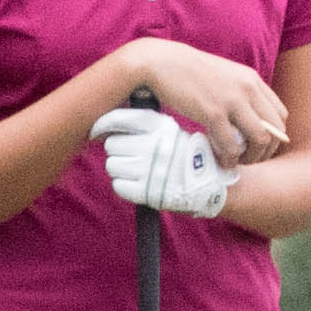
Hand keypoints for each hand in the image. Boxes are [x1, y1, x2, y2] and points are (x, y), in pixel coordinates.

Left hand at [94, 105, 233, 217]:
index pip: (120, 119)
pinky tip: (137, 183)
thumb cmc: (188, 155)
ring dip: (120, 168)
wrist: (213, 183)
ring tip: (137, 169)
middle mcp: (153, 145)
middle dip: (118, 150)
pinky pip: (119, 186)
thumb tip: (110, 122)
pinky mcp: (147, 191)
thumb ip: (145, 125)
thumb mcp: (171, 131)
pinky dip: (124, 186)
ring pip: (112, 165)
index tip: (96, 130)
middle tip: (132, 154)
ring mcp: (149, 169)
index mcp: (160, 127)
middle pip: (112, 144)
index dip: (103, 124)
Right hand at [125, 40, 287, 163]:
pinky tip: (221, 160)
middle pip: (276, 129)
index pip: (280, 114)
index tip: (258, 146)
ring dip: (251, 157)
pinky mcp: (213, 112)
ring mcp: (232, 101)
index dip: (275, 135)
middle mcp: (248, 89)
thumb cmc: (187, 71)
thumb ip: (238, 92)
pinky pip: (231, 143)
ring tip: (236, 161)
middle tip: (249, 159)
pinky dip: (230, 157)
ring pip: (259, 138)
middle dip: (266, 151)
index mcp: (252, 80)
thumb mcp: (223, 76)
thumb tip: (243, 116)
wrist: (160, 62)